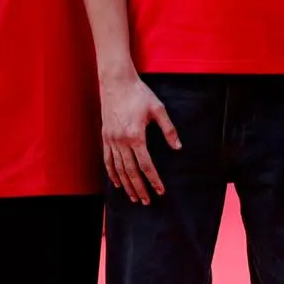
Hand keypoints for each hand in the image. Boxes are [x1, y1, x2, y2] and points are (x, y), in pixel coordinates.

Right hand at [100, 72, 179, 203]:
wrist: (116, 82)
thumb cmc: (139, 94)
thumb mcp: (159, 109)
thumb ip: (169, 130)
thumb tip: (177, 148)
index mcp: (136, 136)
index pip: (146, 165)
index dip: (154, 180)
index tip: (160, 191)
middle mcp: (121, 141)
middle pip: (131, 171)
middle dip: (139, 188)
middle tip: (146, 201)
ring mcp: (111, 140)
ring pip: (118, 168)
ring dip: (126, 185)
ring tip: (133, 197)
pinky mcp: (105, 136)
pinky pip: (107, 159)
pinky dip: (112, 173)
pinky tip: (117, 183)